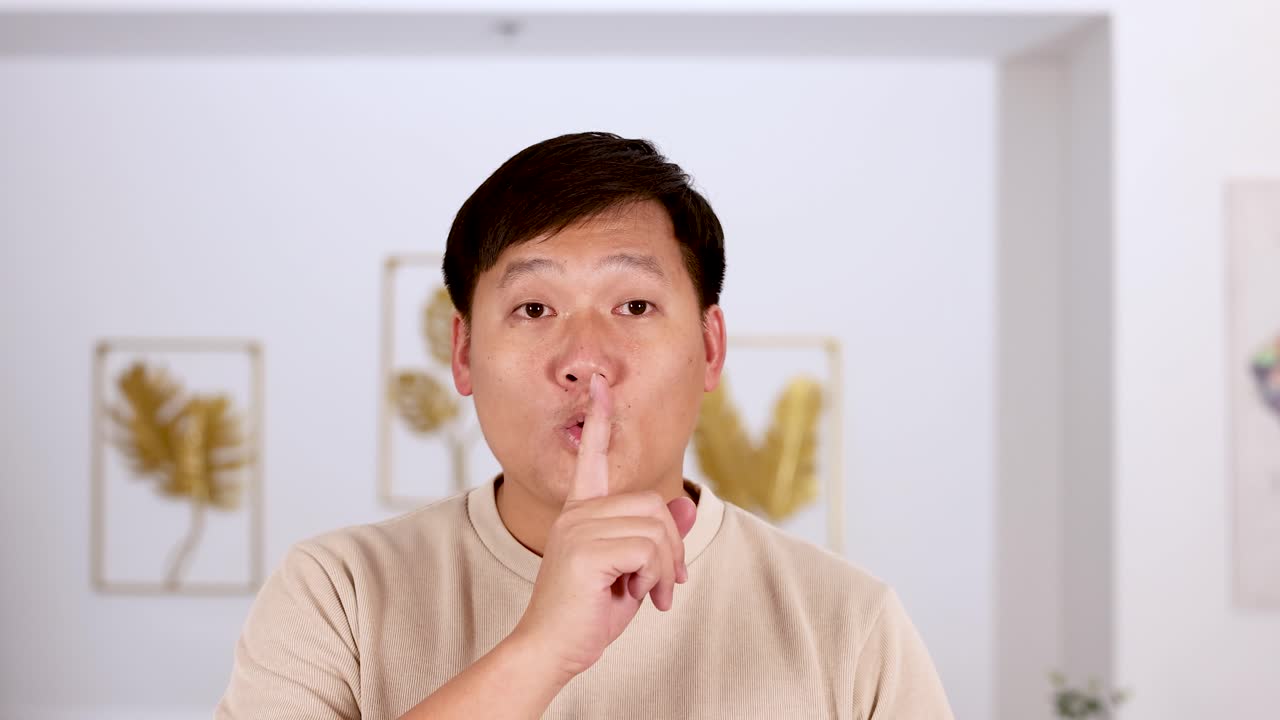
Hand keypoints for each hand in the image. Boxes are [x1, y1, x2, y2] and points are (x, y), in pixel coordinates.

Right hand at [511, 373, 697, 681]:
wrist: (552, 650)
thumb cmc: (587, 616)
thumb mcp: (633, 571)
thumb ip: (657, 537)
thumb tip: (683, 502)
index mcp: (580, 513)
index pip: (592, 456)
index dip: (600, 419)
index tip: (601, 384)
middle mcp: (576, 513)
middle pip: (654, 504)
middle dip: (673, 547)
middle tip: (667, 584)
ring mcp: (577, 527)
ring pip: (656, 527)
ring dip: (666, 567)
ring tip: (649, 594)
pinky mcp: (584, 549)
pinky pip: (648, 548)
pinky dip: (655, 576)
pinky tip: (638, 597)